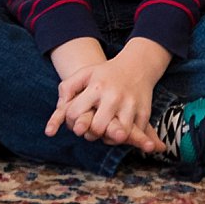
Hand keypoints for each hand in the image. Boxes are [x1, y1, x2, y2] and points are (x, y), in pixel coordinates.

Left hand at [45, 39, 168, 151]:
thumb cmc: (108, 73)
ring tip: (106, 131)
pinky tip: (120, 129)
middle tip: (92, 129)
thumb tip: (60, 107)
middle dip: (90, 133)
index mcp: (97, 87)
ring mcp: (131, 105)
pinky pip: (134, 134)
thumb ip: (67, 88)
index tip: (76, 119)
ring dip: (109, 138)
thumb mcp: (84, 73)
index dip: (71, 121)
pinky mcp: (144, 112)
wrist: (139, 65)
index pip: (75, 114)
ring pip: (118, 135)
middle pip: (96, 128)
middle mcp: (114, 97)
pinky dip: (126, 136)